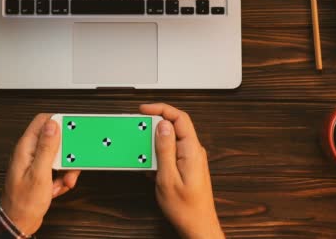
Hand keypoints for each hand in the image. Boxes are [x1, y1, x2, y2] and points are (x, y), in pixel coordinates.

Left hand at [1, 114, 80, 234]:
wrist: (18, 223)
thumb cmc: (23, 202)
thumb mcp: (39, 173)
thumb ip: (47, 147)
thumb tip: (53, 125)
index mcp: (26, 148)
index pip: (43, 121)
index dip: (60, 122)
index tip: (73, 131)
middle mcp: (30, 152)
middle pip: (55, 140)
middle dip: (67, 153)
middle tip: (71, 165)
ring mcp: (35, 163)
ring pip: (58, 156)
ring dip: (66, 169)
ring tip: (64, 181)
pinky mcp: (40, 174)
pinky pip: (57, 169)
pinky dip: (61, 179)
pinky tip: (56, 189)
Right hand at [140, 104, 223, 238]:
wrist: (197, 226)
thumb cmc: (186, 208)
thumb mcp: (168, 178)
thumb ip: (165, 149)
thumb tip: (162, 126)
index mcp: (192, 150)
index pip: (179, 117)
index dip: (161, 109)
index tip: (144, 110)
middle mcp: (194, 151)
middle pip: (174, 126)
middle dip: (154, 126)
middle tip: (137, 131)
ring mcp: (191, 158)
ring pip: (170, 140)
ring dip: (154, 143)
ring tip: (141, 152)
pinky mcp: (186, 166)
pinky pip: (170, 152)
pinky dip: (157, 154)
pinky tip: (148, 164)